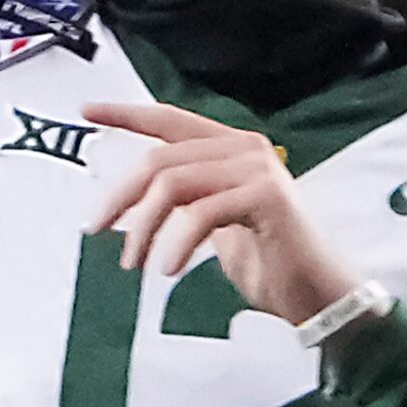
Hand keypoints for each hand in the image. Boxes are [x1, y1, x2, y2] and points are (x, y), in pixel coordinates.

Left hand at [85, 101, 361, 325]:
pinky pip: (200, 213)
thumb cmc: (270, 264)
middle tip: (96, 229)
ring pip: (173, 184)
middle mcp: (245, 148)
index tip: (87, 110)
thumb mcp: (214, 224)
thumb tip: (133, 199)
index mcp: (231, 148)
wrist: (319, 297)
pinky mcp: (267, 196)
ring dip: (144, 227)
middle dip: (119, 195)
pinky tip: (168, 269)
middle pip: (159, 158)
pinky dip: (175, 243)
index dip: (126, 113)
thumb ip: (185, 200)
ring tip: (134, 263)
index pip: (170, 120)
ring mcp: (258, 168)